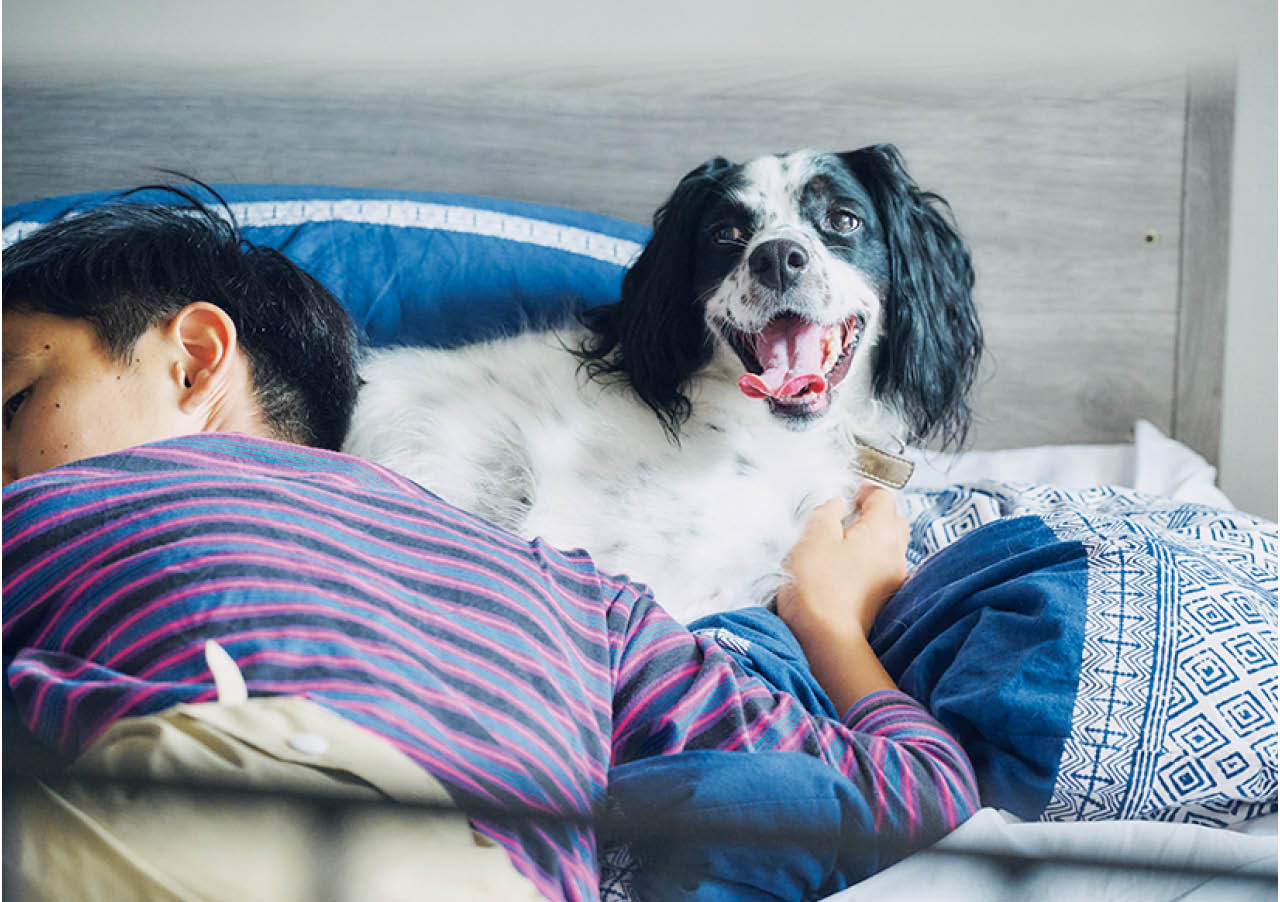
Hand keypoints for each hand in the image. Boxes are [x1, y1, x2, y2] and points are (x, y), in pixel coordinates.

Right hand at [776, 485, 909, 648]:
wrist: (826, 636)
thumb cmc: (818, 585)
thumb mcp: (813, 537)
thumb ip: (827, 512)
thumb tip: (836, 504)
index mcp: (881, 532)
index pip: (884, 497)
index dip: (865, 489)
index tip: (848, 492)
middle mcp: (895, 552)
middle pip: (894, 519)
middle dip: (874, 511)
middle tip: (848, 512)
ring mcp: (892, 576)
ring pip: (890, 543)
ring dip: (872, 535)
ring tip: (844, 539)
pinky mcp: (883, 595)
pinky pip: (882, 565)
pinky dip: (870, 556)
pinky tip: (847, 564)